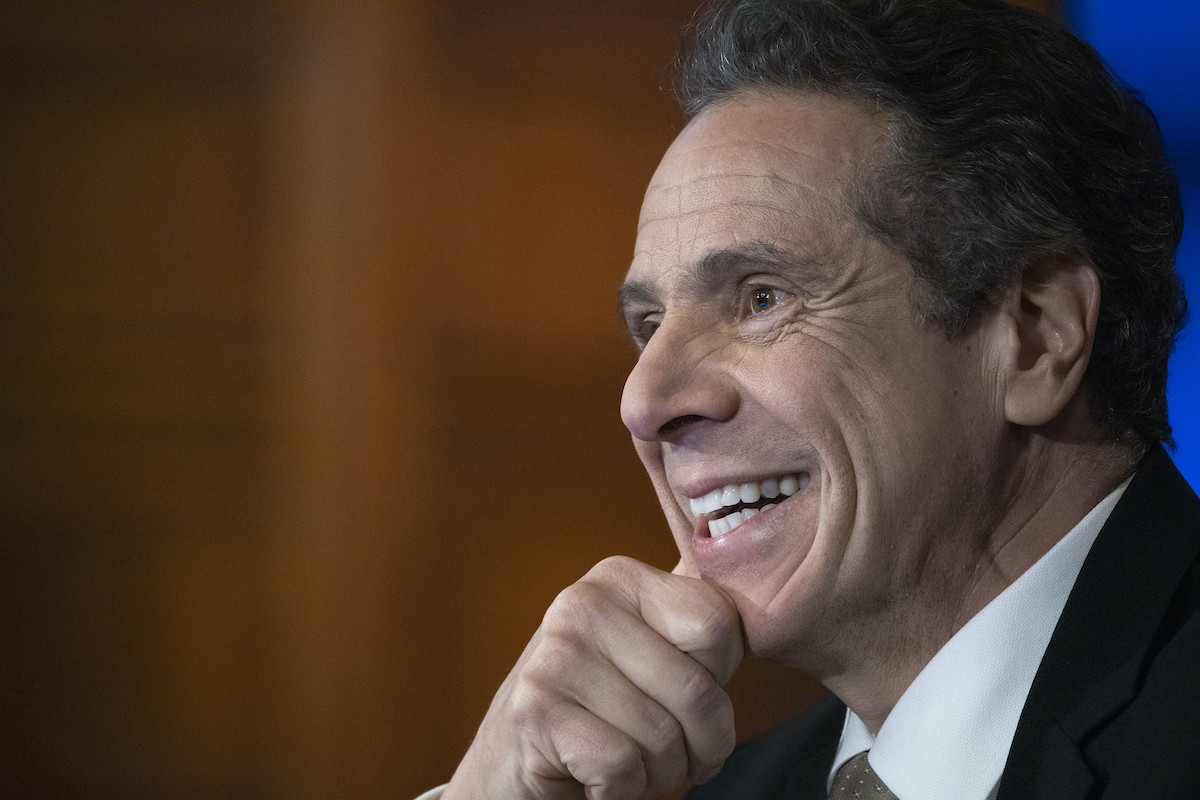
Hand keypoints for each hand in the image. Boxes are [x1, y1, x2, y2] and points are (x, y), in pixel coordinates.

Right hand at [443, 556, 743, 799]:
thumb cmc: (599, 710)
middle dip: (702, 744)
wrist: (509, 762)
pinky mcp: (534, 711)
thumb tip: (775, 587)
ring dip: (659, 774)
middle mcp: (581, 603)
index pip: (719, 626)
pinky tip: (594, 777)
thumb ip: (693, 621)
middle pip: (698, 690)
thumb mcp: (647, 649)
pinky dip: (621, 792)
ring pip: (662, 738)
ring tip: (630, 762)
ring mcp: (553, 656)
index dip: (720, 679)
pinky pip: (622, 767)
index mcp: (619, 578)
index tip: (689, 691)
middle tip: (678, 755)